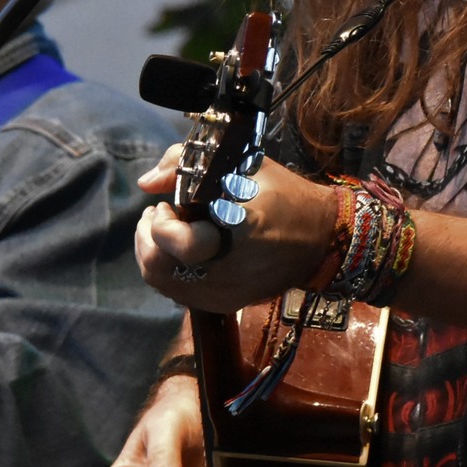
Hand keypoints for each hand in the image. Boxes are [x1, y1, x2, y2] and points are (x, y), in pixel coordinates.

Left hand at [133, 145, 339, 311]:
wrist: (321, 238)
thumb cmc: (284, 195)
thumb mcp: (242, 164)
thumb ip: (187, 162)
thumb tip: (146, 182)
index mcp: (238, 233)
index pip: (180, 243)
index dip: (161, 224)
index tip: (168, 203)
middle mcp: (228, 272)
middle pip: (158, 268)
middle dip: (145, 238)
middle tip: (156, 216)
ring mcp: (226, 293)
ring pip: (162, 284)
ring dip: (152, 254)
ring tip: (165, 231)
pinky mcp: (226, 304)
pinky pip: (179, 294)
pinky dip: (169, 271)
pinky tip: (179, 252)